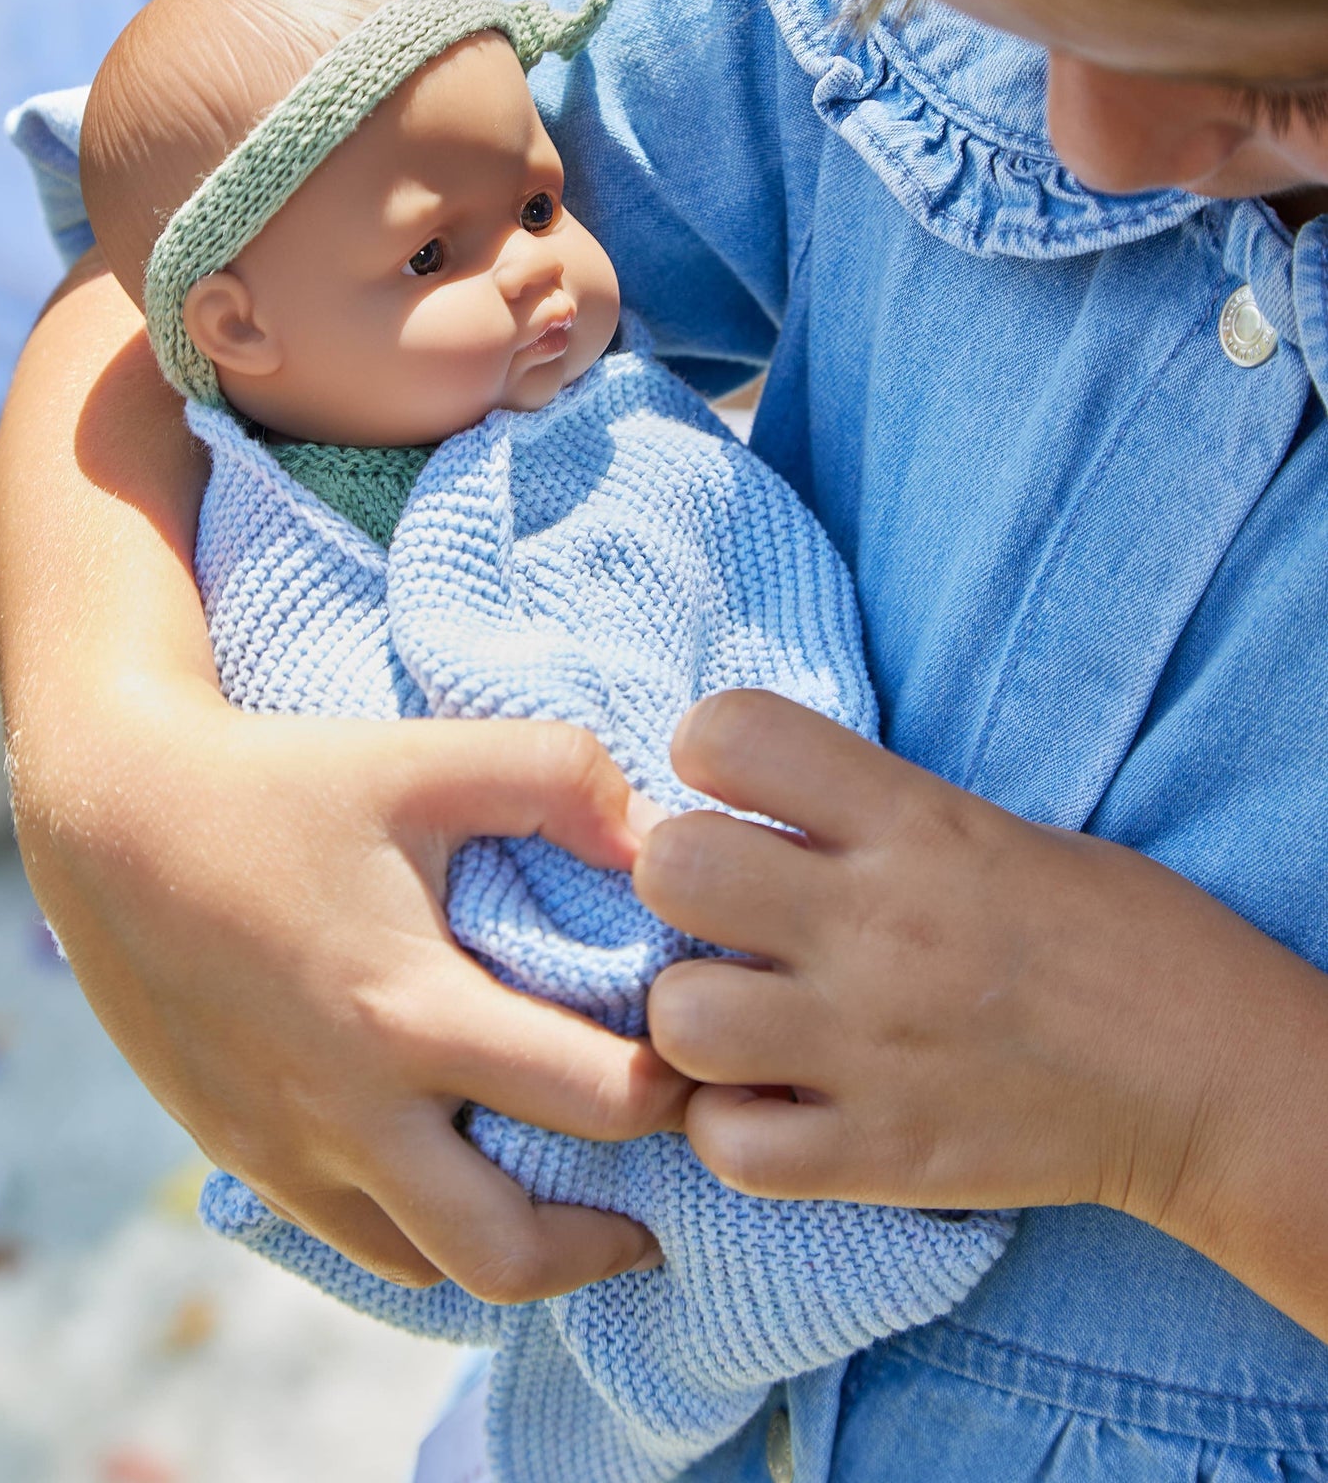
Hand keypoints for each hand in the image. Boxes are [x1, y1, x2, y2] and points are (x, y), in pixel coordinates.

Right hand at [0, 261, 682, 1305]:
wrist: (112, 817)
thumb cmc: (282, 779)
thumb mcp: (427, 756)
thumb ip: (559, 777)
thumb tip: (663, 840)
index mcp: (409, 1012)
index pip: (598, 1103)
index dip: (677, 1089)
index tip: (701, 1055)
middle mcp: (351, 1109)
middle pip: (515, 1254)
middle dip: (612, 1239)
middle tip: (663, 1188)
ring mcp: (292, 1147)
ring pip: (433, 1268)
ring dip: (518, 1247)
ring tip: (570, 1187)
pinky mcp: (246, 1154)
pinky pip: (361, 1240)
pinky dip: (430, 1230)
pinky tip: (464, 1165)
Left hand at [635, 691, 1327, 1282]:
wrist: (1214, 1082)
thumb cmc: (1117, 935)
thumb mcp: (992, 828)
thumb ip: (870, 815)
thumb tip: (748, 807)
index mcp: (915, 823)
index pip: (734, 732)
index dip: (706, 752)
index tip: (731, 788)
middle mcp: (878, 926)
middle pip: (675, 867)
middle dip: (679, 882)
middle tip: (724, 913)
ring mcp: (872, 1049)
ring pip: (678, 1017)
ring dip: (694, 1018)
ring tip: (742, 1021)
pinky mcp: (881, 1157)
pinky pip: (728, 1146)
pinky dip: (732, 1130)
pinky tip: (773, 1105)